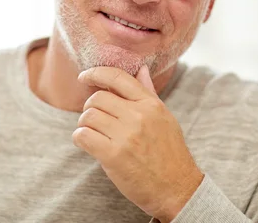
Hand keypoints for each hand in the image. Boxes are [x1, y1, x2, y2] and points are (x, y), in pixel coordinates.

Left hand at [73, 65, 203, 221]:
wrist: (177, 189)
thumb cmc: (169, 154)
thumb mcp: (164, 118)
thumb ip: (149, 93)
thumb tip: (142, 69)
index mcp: (151, 104)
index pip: (118, 77)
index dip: (96, 73)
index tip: (84, 77)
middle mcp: (139, 116)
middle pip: (97, 98)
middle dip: (89, 108)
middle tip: (94, 120)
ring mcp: (126, 135)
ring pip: (88, 116)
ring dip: (84, 125)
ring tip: (93, 134)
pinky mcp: (114, 155)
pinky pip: (83, 136)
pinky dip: (80, 139)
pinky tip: (88, 144)